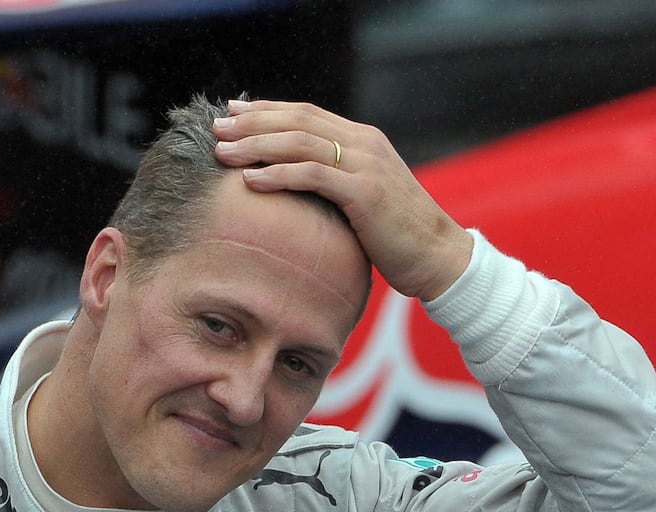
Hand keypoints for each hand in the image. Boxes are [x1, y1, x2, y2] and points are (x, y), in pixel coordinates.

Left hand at [213, 99, 472, 300]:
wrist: (438, 257)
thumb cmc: (395, 235)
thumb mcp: (363, 196)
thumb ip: (335, 179)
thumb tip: (294, 181)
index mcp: (363, 139)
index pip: (305, 113)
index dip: (266, 110)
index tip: (232, 112)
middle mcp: (364, 143)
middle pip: (298, 121)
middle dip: (252, 123)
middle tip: (216, 128)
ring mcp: (367, 165)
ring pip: (301, 143)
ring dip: (256, 145)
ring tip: (223, 152)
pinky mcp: (366, 193)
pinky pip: (313, 176)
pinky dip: (279, 175)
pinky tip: (250, 180)